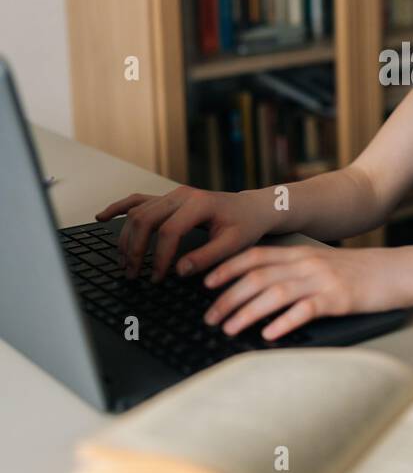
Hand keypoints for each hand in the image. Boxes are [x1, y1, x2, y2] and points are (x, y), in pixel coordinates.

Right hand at [93, 186, 276, 281]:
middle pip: (145, 219)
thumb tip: (179, 271)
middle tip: (133, 274)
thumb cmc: (245, 226)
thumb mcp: (234, 244)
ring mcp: (171, 194)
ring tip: (125, 264)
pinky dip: (118, 208)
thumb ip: (207, 257)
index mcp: (198, 203)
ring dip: (126, 238)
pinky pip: (137, 200)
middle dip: (135, 249)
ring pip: (137, 213)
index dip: (159, 257)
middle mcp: (181, 195)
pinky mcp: (167, 198)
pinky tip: (101, 218)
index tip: (156, 278)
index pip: (168, 231)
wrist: (251, 208)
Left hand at [201, 244, 412, 340]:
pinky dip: (283, 322)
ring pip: (274, 293)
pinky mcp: (339, 298)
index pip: (255, 255)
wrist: (402, 271)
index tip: (205, 283)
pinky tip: (269, 334)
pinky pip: (305, 310)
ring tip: (229, 328)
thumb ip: (298, 271)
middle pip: (257, 276)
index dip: (227, 268)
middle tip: (210, 317)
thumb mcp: (327, 264)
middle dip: (228, 297)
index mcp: (302, 252)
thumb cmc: (364, 272)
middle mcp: (308, 262)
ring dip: (247, 312)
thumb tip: (267, 288)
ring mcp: (323, 280)